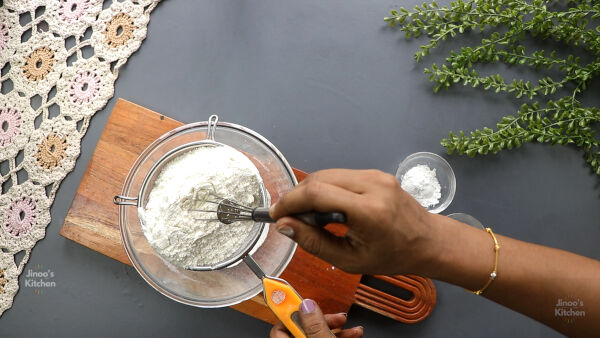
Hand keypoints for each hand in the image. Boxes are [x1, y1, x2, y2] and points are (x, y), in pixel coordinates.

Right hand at [270, 169, 437, 275]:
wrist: (428, 240)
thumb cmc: (393, 256)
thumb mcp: (350, 260)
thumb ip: (313, 242)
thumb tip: (284, 225)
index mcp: (368, 210)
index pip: (317, 193)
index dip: (290, 201)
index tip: (276, 214)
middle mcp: (372, 185)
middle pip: (318, 179)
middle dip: (296, 196)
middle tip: (287, 217)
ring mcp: (375, 175)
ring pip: (327, 174)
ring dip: (309, 192)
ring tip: (305, 215)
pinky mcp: (375, 173)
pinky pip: (340, 175)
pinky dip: (325, 188)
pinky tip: (324, 207)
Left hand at [270, 299, 362, 337]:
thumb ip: (314, 324)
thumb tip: (306, 304)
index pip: (281, 324)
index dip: (291, 309)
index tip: (292, 295)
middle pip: (303, 326)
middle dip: (322, 318)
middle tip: (336, 317)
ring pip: (317, 333)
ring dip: (335, 326)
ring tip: (350, 326)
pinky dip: (338, 335)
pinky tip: (352, 333)